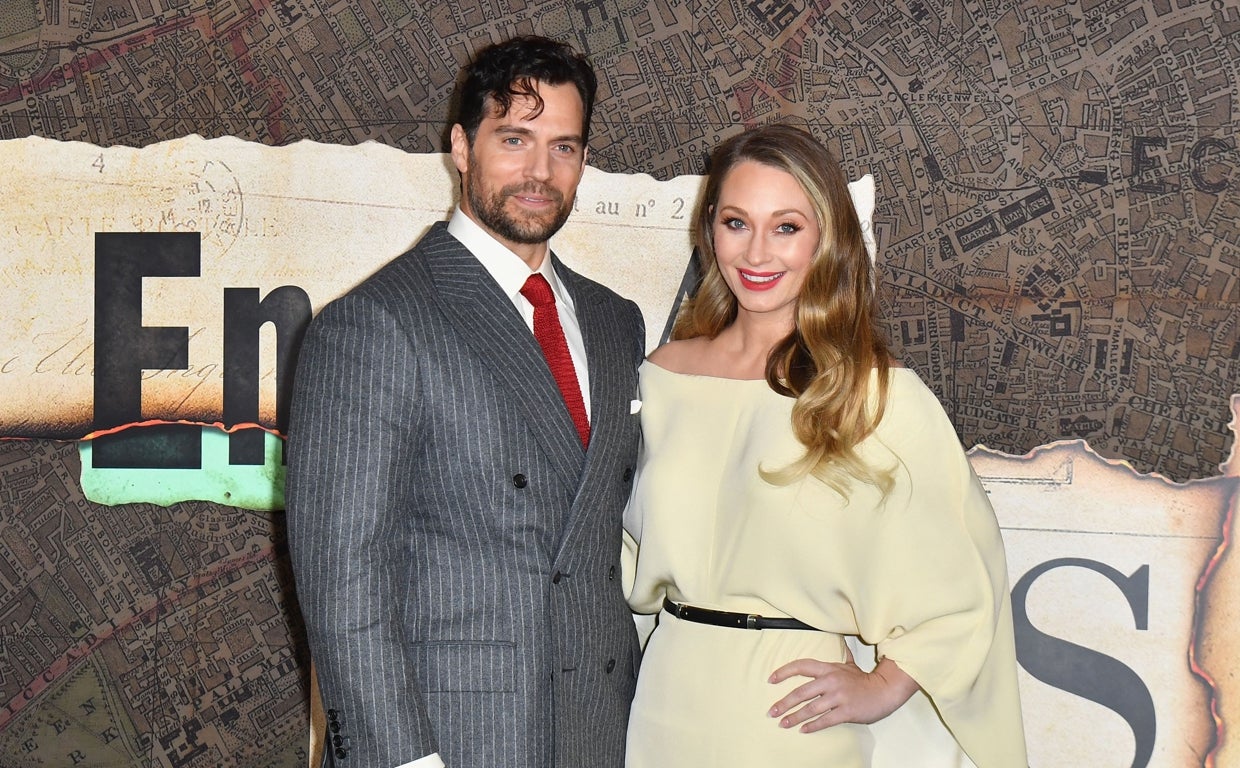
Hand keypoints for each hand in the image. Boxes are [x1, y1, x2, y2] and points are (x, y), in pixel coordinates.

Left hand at [767, 649, 917, 731]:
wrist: (884, 691)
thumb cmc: (864, 680)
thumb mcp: (849, 665)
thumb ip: (838, 656)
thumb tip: (837, 642)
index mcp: (829, 668)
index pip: (802, 666)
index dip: (784, 672)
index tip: (771, 679)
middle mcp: (831, 681)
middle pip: (801, 692)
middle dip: (784, 703)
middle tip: (772, 711)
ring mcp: (839, 697)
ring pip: (811, 708)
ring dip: (795, 717)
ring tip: (783, 723)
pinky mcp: (846, 711)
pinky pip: (825, 720)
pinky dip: (813, 726)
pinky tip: (803, 730)